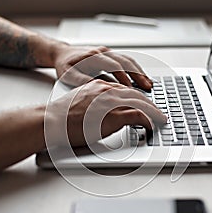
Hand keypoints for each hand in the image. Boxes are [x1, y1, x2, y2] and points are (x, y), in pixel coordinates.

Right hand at [46, 79, 166, 146]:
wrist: (51, 121)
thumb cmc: (60, 117)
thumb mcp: (80, 104)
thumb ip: (93, 104)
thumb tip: (99, 113)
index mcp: (99, 86)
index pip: (124, 89)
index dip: (137, 96)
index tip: (144, 102)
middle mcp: (107, 90)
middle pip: (136, 94)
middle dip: (150, 103)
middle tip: (158, 111)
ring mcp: (111, 101)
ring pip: (141, 103)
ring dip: (153, 111)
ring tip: (160, 119)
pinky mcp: (113, 114)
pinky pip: (138, 116)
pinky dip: (148, 121)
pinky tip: (151, 126)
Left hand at [53, 44, 152, 90]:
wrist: (62, 53)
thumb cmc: (65, 66)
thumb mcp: (68, 75)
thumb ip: (82, 81)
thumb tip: (97, 88)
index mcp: (94, 56)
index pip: (113, 65)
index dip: (124, 77)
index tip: (130, 89)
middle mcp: (103, 52)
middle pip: (125, 61)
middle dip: (138, 74)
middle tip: (148, 87)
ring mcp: (108, 53)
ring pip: (128, 60)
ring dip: (139, 72)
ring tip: (149, 84)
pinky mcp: (110, 56)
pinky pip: (126, 61)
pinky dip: (135, 70)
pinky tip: (142, 80)